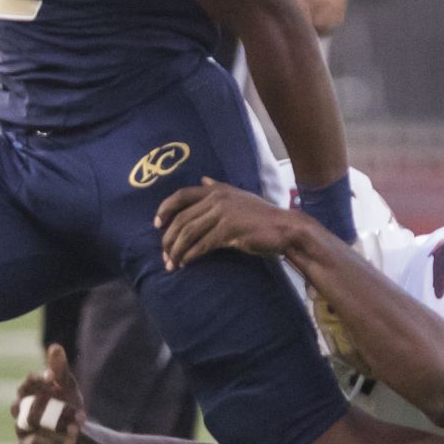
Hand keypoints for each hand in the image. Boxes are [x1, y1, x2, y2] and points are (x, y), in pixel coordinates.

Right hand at [12, 343, 83, 443]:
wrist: (73, 435)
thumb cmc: (65, 405)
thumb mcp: (66, 387)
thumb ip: (59, 369)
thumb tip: (55, 347)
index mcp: (28, 394)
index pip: (26, 386)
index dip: (35, 381)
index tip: (51, 377)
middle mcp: (20, 411)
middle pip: (21, 405)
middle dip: (41, 402)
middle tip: (59, 400)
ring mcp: (22, 429)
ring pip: (28, 424)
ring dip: (52, 422)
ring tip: (75, 423)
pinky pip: (35, 443)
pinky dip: (53, 441)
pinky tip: (69, 439)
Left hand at [154, 177, 307, 269]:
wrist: (286, 229)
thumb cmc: (262, 217)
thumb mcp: (239, 197)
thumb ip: (219, 188)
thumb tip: (203, 179)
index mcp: (217, 189)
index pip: (181, 195)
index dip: (165, 209)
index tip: (157, 225)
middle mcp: (217, 198)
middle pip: (182, 219)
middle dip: (168, 239)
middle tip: (164, 255)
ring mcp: (223, 214)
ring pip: (189, 233)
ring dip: (177, 251)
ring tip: (172, 264)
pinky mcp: (229, 230)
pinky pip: (202, 245)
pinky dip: (191, 255)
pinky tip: (186, 263)